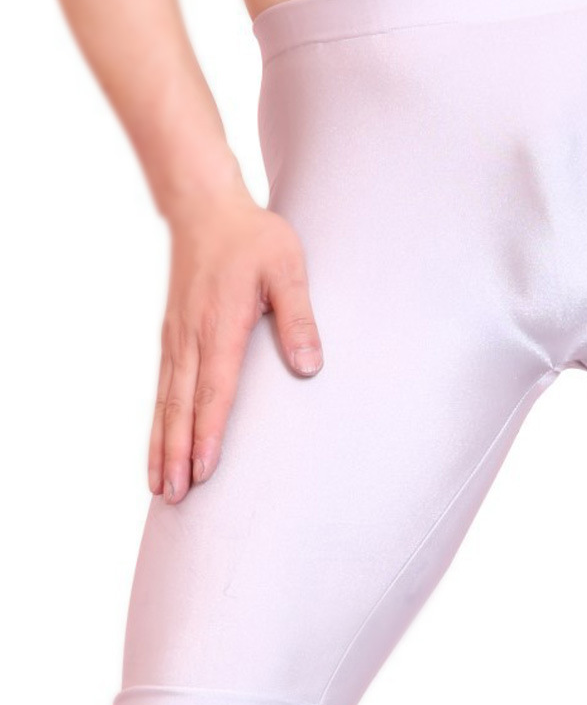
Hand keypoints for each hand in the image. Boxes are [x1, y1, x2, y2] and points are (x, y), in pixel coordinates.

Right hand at [149, 192, 323, 504]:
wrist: (204, 206)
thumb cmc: (253, 237)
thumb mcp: (288, 269)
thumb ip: (299, 317)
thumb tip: (310, 365)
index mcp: (221, 327)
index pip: (215, 392)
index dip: (209, 434)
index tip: (203, 471)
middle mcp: (191, 338)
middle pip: (181, 407)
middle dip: (177, 455)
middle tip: (174, 497)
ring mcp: (176, 337)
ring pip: (165, 401)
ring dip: (162, 445)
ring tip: (159, 486)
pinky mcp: (172, 334)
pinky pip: (161, 385)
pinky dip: (157, 420)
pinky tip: (158, 442)